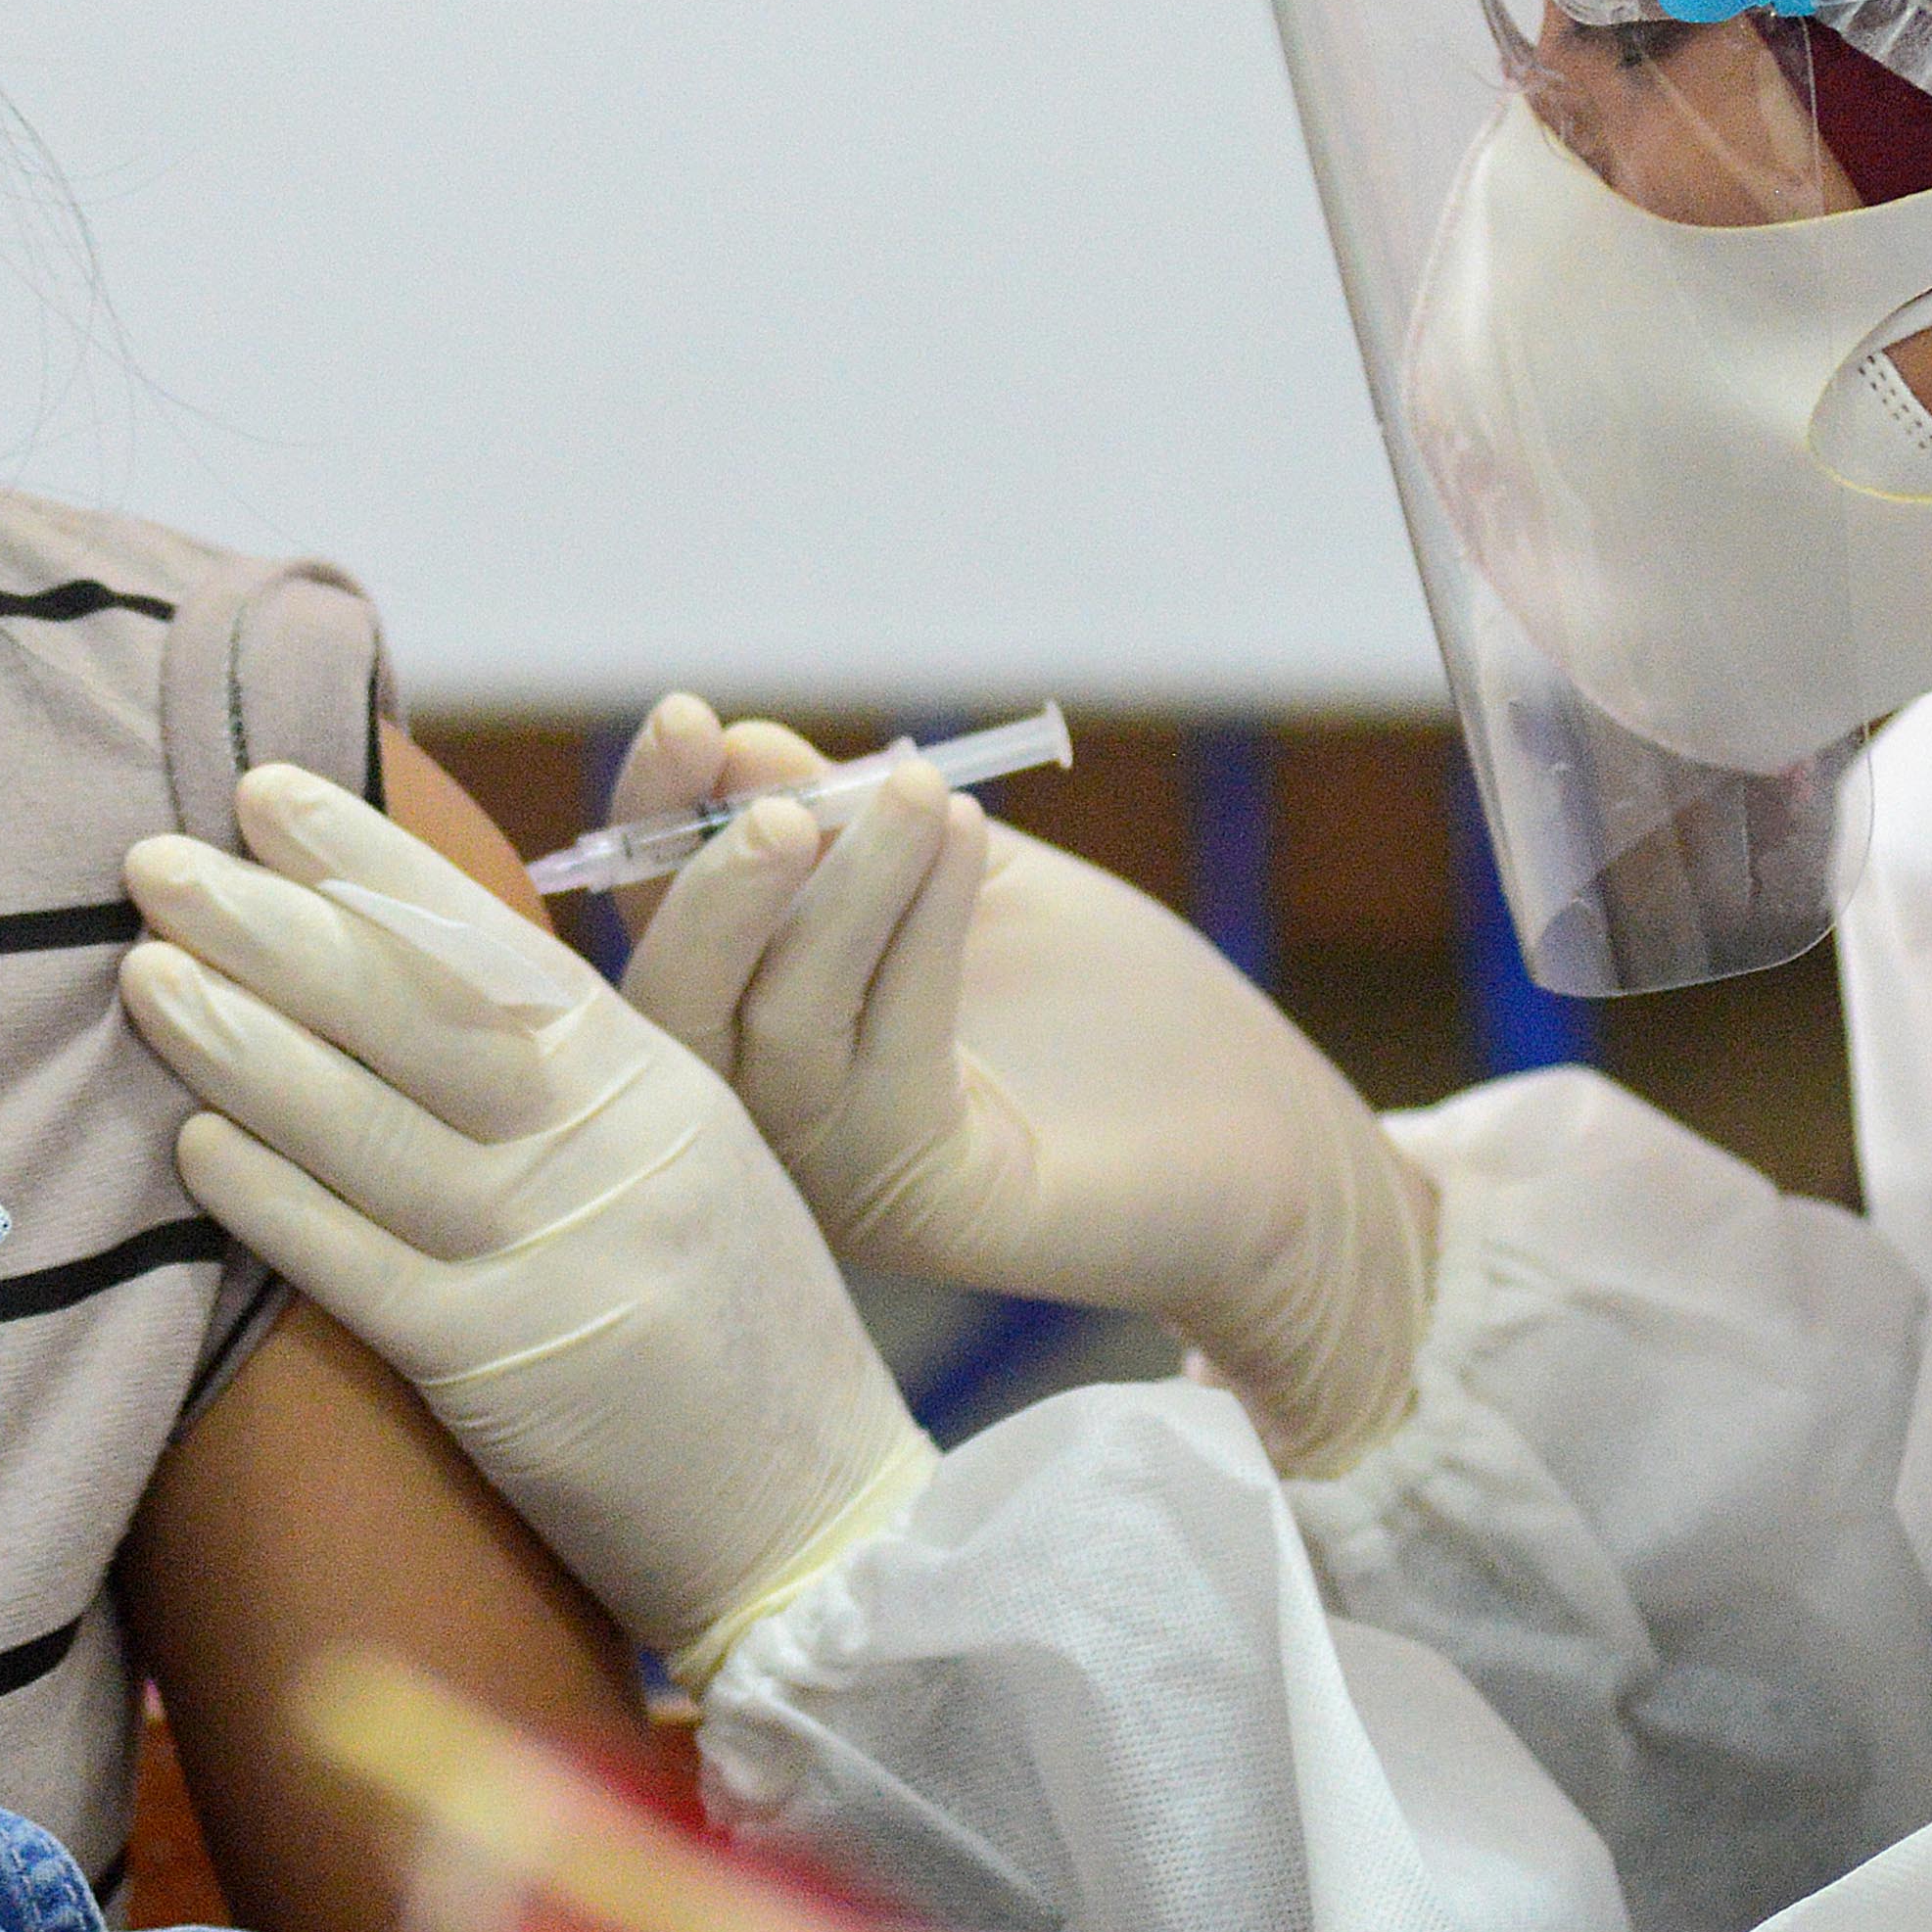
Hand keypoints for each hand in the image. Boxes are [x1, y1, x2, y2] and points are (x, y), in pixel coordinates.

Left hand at [120, 762, 931, 1670]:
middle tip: (155, 859)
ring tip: (144, 971)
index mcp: (661, 1083)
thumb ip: (577, 1079)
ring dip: (244, 1043)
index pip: (494, 944)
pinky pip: (362, 1265)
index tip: (265, 791)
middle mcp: (613, 1150)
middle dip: (276, 925)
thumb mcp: (690, 1165)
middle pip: (419, 1011)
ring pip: (374, 1124)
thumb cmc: (736, 1346)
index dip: (371, 863)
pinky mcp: (505, 1371)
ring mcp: (560, 1257)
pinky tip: (189, 1142)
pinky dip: (271, 1198)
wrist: (815, 1527)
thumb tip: (411, 971)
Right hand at [604, 696, 1440, 1474]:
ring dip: (839, 896)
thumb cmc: (1117, 1013)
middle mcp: (781, 1118)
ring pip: (776, 1033)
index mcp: (771, 1028)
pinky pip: (882, 1068)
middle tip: (781, 802)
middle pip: (677, 1004)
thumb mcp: (971, 883)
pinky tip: (968, 853)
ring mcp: (846, 1175)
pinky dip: (916, 945)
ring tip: (923, 793)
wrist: (1273, 1150)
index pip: (665, 928)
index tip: (692, 720)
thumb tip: (737, 745)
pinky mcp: (929, 1210)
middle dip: (710, 887)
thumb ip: (857, 824)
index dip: (658, 822)